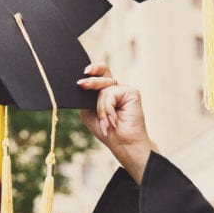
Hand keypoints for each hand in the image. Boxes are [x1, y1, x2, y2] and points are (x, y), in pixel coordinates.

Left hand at [78, 64, 154, 183]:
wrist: (123, 143)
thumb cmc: (107, 130)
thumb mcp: (89, 112)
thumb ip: (86, 98)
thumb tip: (82, 84)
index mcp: (105, 91)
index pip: (99, 74)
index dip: (92, 69)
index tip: (84, 72)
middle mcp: (115, 88)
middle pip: (102, 73)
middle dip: (91, 80)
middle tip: (81, 84)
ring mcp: (124, 89)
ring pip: (103, 88)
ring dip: (100, 108)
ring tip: (105, 122)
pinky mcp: (132, 92)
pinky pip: (110, 93)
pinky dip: (107, 108)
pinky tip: (114, 120)